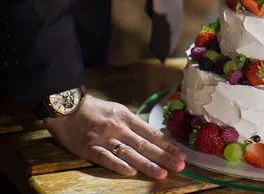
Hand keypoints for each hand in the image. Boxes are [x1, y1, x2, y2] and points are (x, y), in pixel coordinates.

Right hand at [44, 95, 185, 178]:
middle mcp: (118, 128)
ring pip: (129, 153)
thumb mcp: (118, 111)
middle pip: (145, 145)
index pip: (152, 133)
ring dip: (147, 164)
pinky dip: (118, 165)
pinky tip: (131, 172)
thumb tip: (152, 137)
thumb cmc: (95, 110)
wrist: (66, 107)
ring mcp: (104, 138)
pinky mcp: (89, 148)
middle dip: (164, 156)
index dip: (168, 145)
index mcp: (127, 118)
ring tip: (162, 173)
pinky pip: (105, 158)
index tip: (182, 154)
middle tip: (180, 166)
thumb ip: (133, 124)